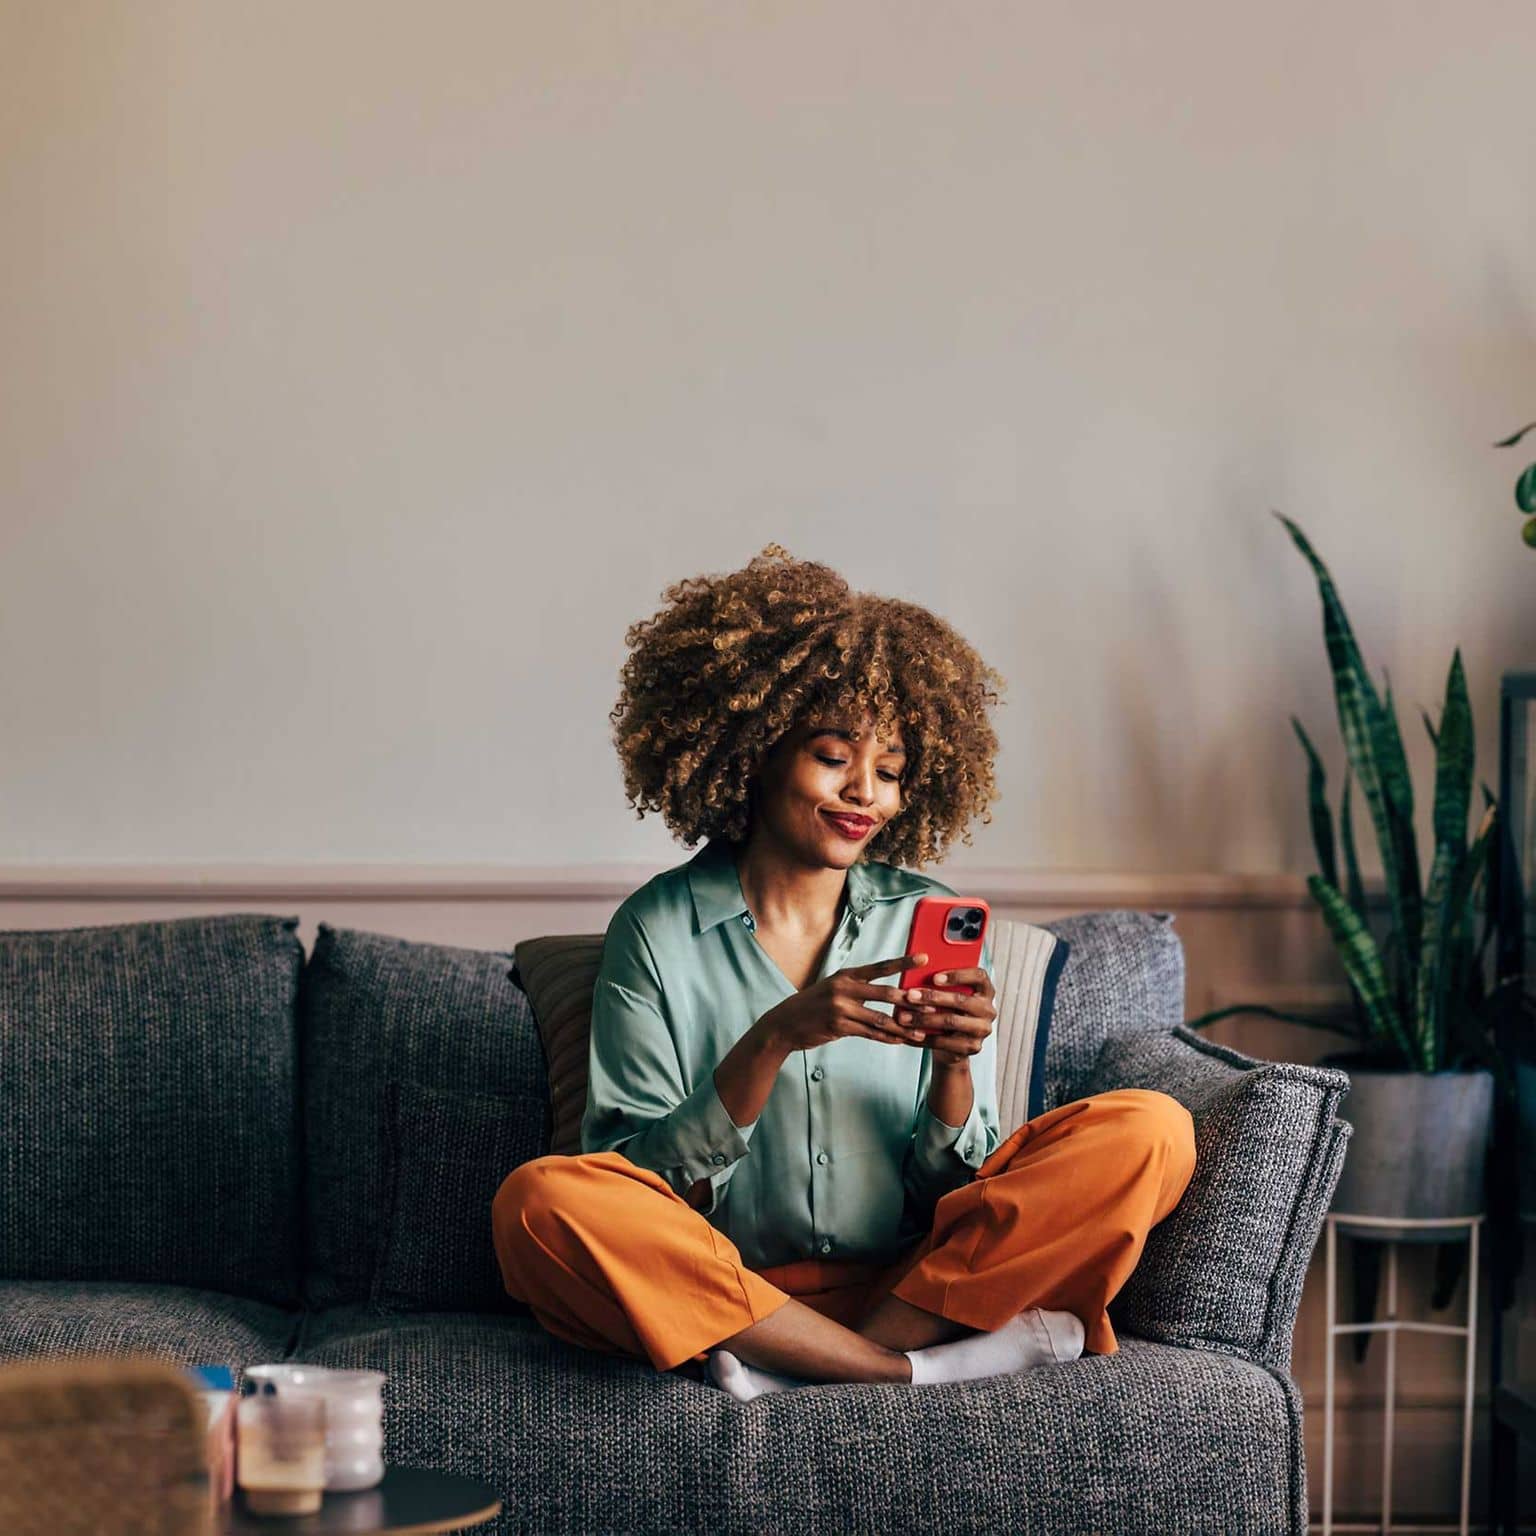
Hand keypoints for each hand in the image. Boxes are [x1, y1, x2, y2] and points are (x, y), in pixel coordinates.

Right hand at [757, 952, 935, 1053]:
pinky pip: (869, 1033)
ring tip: (921, 1031)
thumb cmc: (813, 1005)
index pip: (880, 967)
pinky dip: (887, 1037)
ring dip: (903, 1026)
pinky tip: (900, 1041)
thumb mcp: (833, 988)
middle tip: (932, 1005)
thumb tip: (886, 992)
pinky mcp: (838, 1026)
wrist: (785, 1023)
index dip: (903, 963)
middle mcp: (844, 988)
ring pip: (880, 1017)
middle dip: (910, 1000)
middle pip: (885, 992)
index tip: (923, 958)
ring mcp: (840, 1008)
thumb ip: (857, 988)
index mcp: (846, 975)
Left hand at [893, 965, 995, 1068]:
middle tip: (909, 995)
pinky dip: (923, 1037)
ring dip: (924, 1019)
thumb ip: (939, 982)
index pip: (979, 976)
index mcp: (985, 989)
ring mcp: (982, 1029)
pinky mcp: (972, 1047)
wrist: (952, 1042)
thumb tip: (914, 972)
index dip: (958, 975)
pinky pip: (945, 1042)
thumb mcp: (946, 993)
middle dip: (932, 997)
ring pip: (951, 1021)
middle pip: (961, 1000)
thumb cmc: (946, 1008)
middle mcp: (988, 1009)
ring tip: (903, 1017)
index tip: (934, 977)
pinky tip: (907, 1033)